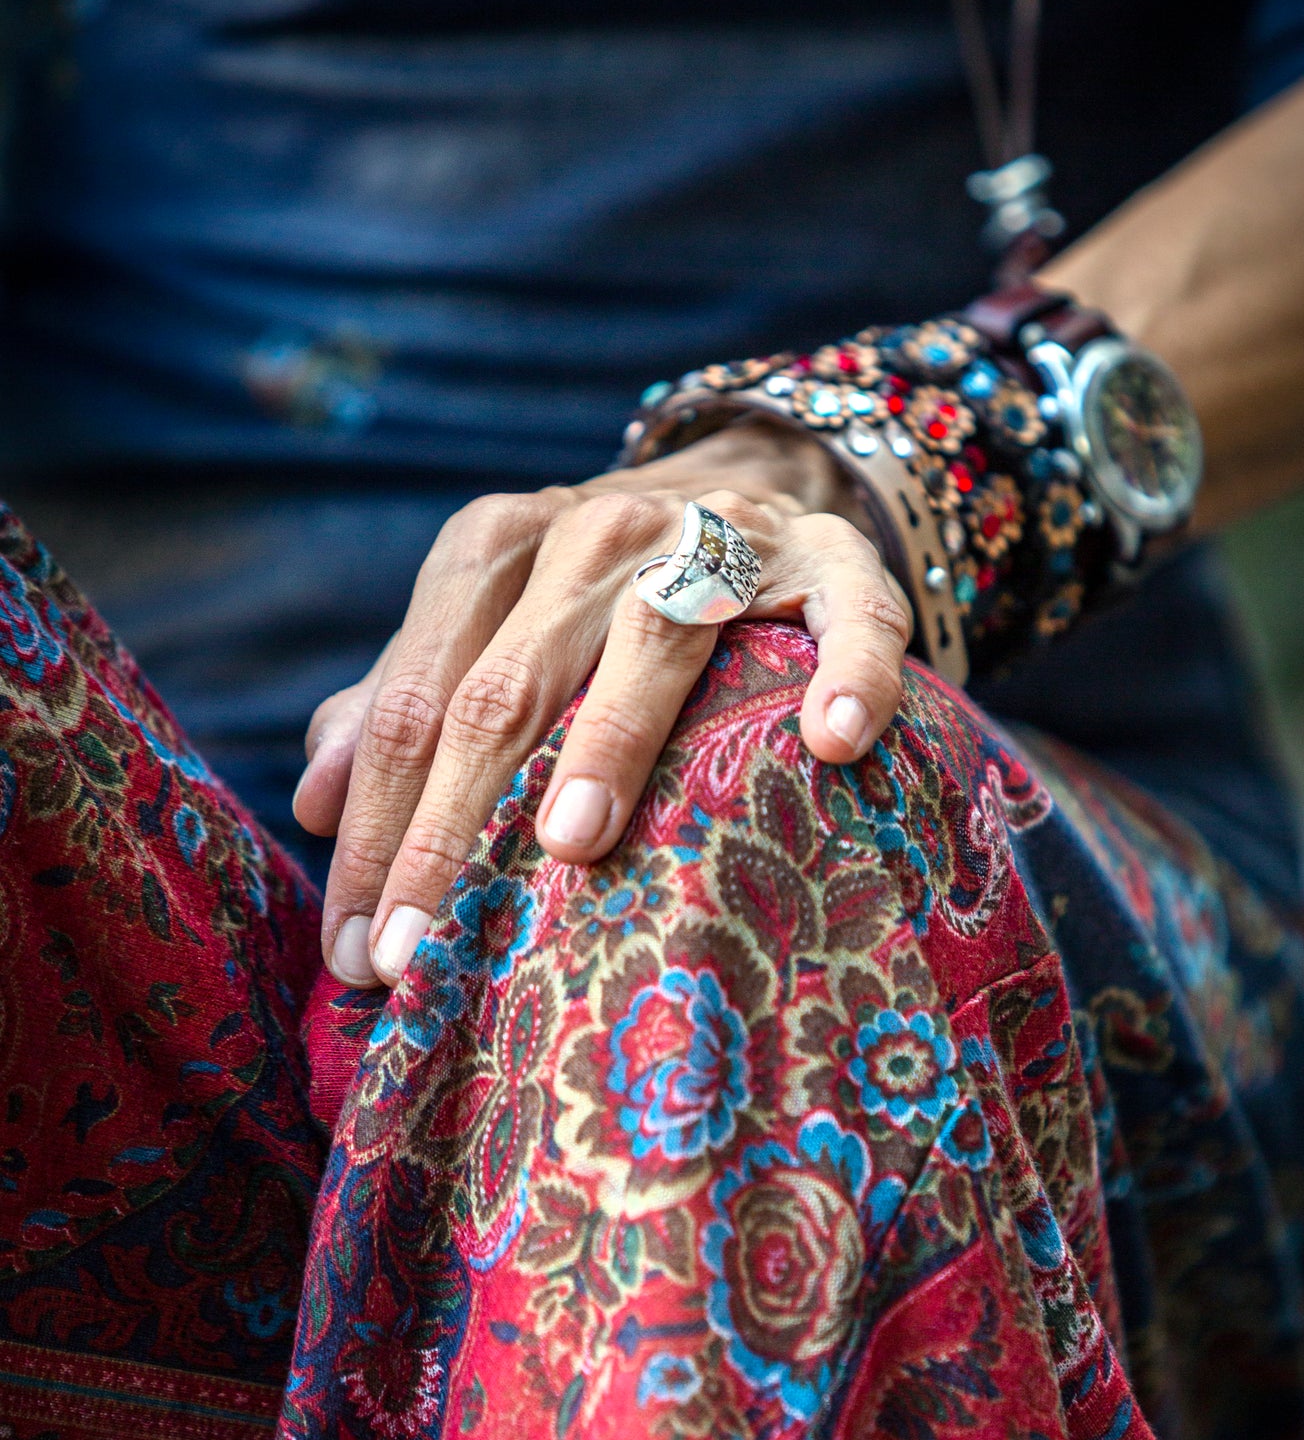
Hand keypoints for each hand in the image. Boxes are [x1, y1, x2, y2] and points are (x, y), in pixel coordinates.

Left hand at [295, 421, 911, 987]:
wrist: (745, 489)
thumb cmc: (593, 603)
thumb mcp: (486, 635)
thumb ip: (399, 707)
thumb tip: (317, 802)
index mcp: (496, 548)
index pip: (417, 701)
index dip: (380, 827)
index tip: (360, 949)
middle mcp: (597, 532)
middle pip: (508, 687)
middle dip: (454, 824)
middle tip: (426, 951)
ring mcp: (720, 539)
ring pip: (657, 637)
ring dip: (613, 737)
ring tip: (571, 842)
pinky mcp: (833, 560)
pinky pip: (851, 612)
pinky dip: (847, 669)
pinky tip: (833, 742)